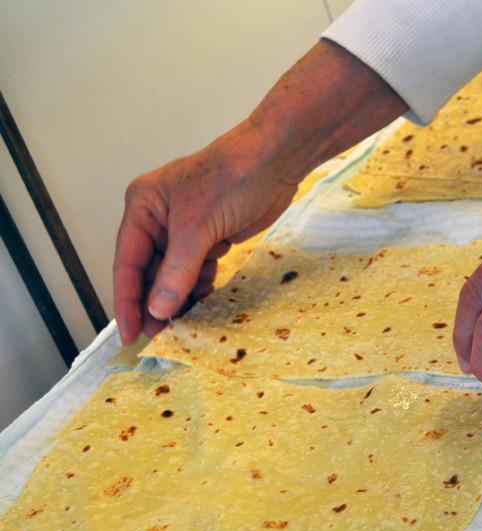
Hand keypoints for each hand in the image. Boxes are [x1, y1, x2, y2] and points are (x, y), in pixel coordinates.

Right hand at [113, 127, 295, 342]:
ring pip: (175, 274)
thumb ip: (177, 272)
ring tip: (183, 327)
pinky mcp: (211, 236)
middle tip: (160, 337)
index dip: (127, 301)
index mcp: (142, 207)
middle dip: (155, 304)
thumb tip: (158, 308)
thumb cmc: (232, 178)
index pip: (126, 263)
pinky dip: (200, 288)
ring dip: (179, 299)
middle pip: (149, 272)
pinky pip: (197, 271)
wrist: (276, 162)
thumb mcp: (198, 228)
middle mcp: (159, 218)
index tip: (131, 334)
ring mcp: (186, 229)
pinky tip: (204, 306)